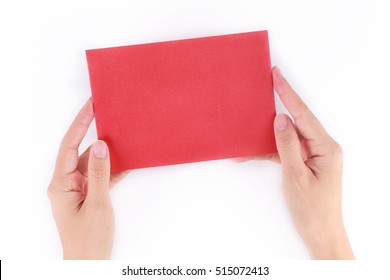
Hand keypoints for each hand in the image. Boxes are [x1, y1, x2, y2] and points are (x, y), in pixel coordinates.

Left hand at [47, 98, 128, 258]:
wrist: (90, 262)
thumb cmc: (89, 239)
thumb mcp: (97, 203)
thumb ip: (99, 173)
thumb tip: (100, 145)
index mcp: (61, 184)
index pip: (68, 147)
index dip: (79, 124)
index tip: (90, 107)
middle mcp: (67, 184)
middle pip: (81, 153)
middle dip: (95, 135)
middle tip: (108, 115)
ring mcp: (78, 190)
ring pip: (93, 164)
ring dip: (108, 154)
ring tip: (122, 138)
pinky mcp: (89, 195)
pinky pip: (100, 176)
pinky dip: (113, 170)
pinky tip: (126, 162)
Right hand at [238, 67, 353, 258]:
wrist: (320, 233)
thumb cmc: (312, 209)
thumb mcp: (296, 176)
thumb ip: (288, 146)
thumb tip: (281, 119)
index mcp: (326, 148)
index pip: (303, 115)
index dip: (288, 94)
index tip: (277, 75)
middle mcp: (322, 147)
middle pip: (297, 121)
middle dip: (280, 103)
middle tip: (266, 84)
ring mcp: (314, 155)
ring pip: (288, 136)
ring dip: (269, 133)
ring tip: (252, 121)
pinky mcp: (305, 163)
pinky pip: (285, 150)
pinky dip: (269, 151)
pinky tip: (251, 152)